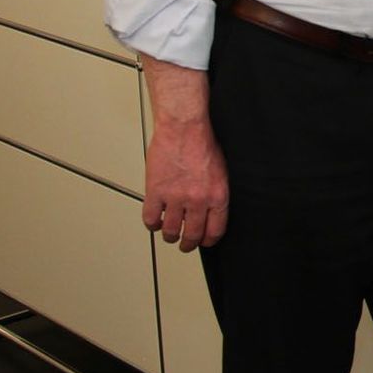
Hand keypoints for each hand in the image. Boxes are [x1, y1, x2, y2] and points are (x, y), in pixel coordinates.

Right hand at [140, 57, 228, 251]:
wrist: (184, 128)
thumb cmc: (203, 144)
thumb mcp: (221, 172)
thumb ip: (216, 194)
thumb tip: (211, 212)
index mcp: (218, 196)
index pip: (214, 231)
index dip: (208, 240)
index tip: (204, 241)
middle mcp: (197, 200)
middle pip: (192, 235)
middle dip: (189, 244)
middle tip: (186, 244)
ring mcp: (175, 198)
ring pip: (170, 231)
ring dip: (170, 236)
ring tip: (170, 233)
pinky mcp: (155, 192)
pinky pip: (150, 219)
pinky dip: (152, 223)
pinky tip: (155, 220)